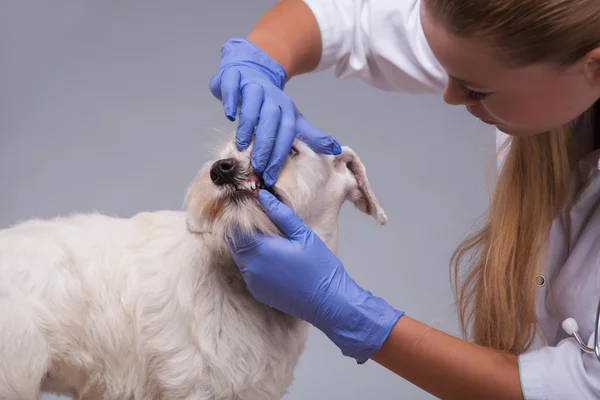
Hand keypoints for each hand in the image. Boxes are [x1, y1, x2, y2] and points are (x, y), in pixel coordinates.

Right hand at [209, 37, 340, 185]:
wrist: (250, 70)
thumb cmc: (267, 102)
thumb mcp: (290, 119)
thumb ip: (310, 135)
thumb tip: (335, 148)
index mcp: (285, 108)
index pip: (286, 132)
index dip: (279, 154)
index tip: (271, 175)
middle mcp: (270, 97)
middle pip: (270, 121)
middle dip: (264, 145)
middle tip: (257, 166)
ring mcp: (252, 86)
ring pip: (252, 104)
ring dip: (247, 125)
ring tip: (241, 145)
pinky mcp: (233, 77)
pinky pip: (232, 86)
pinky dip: (231, 100)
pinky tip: (230, 115)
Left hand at [227, 190, 403, 363]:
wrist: (328, 302)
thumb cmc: (320, 267)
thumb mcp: (303, 235)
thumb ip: (281, 214)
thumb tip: (262, 196)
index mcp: (261, 251)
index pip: (234, 229)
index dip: (238, 217)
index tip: (248, 208)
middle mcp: (251, 268)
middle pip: (233, 243)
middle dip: (241, 230)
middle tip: (259, 222)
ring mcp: (253, 282)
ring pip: (239, 257)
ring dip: (247, 246)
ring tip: (267, 238)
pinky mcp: (258, 292)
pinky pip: (247, 271)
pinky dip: (253, 261)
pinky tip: (272, 257)